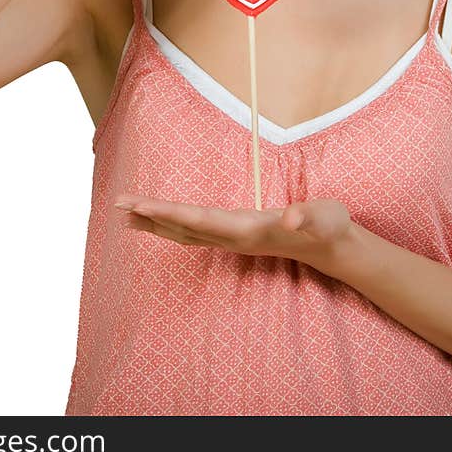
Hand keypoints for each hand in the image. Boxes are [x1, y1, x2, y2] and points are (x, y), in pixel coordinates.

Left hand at [113, 193, 353, 264]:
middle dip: (152, 217)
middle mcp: (235, 237)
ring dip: (155, 223)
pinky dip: (171, 225)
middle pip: (185, 228)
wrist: (332, 247)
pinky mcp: (234, 235)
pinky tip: (157, 221)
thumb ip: (310, 216)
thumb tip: (292, 217)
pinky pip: (194, 231)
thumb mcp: (325, 216)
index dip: (170, 214)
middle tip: (118, 205)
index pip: (201, 220)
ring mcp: (233, 239)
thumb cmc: (329, 226)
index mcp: (249, 229)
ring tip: (125, 214)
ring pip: (185, 232)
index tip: (142, 207)